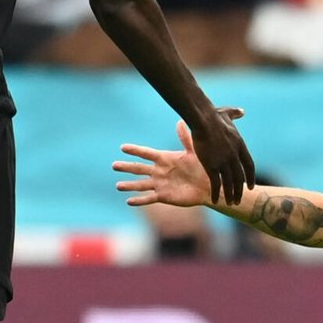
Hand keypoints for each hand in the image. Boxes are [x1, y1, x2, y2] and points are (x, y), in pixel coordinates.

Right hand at [115, 110, 253, 206]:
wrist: (209, 186)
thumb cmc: (203, 167)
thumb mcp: (194, 152)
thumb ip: (185, 138)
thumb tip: (180, 121)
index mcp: (165, 159)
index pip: (146, 154)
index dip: (135, 151)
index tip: (123, 147)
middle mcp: (159, 171)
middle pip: (139, 169)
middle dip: (126, 167)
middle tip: (114, 165)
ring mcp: (160, 184)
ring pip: (141, 185)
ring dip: (129, 185)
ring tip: (118, 186)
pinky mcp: (164, 196)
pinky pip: (149, 198)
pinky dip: (139, 200)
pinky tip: (129, 201)